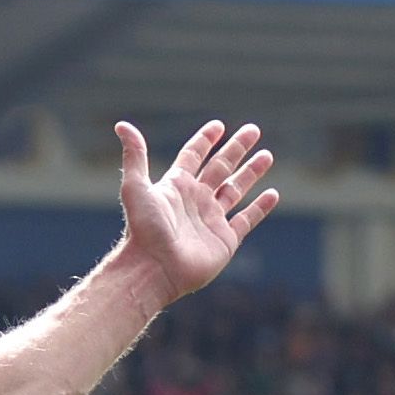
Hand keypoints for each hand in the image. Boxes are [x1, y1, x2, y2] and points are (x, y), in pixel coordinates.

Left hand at [112, 118, 277, 308]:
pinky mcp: (225, 240)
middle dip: (237, 148)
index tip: (218, 126)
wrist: (153, 269)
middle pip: (220, 167)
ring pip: (236, 190)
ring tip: (267, 155)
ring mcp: (211, 220)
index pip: (194, 155)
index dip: (205, 140)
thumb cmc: (143, 230)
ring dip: (251, 173)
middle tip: (253, 130)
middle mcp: (195, 200)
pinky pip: (247, 220)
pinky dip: (260, 207)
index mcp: (177, 186)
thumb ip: (135, 155)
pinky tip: (272, 194)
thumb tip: (122, 125)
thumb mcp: (136, 187)